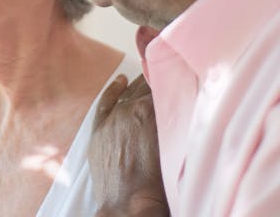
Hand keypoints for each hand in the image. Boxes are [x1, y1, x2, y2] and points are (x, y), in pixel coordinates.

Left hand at [90, 75, 167, 216]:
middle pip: (146, 87)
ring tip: (149, 79)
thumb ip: (175, 120)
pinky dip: (114, 89)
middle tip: (168, 78)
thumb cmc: (157, 182)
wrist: (128, 204)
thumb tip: (181, 104)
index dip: (172, 82)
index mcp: (150, 110)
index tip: (180, 76)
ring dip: (139, 86)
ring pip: (128, 93)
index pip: (163, 86)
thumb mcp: (173, 145)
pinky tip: (121, 81)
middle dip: (157, 83)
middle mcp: (129, 108)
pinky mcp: (98, 128)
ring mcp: (112, 117)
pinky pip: (106, 101)